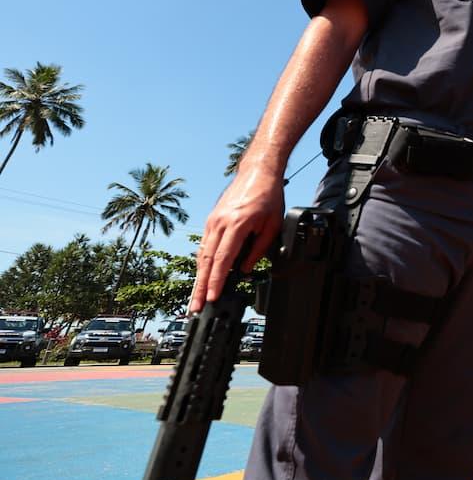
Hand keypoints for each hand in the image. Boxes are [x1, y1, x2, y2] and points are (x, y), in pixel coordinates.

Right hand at [189, 163, 283, 312]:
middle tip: (195, 307)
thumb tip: (244, 270)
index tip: (212, 298)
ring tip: (196, 297)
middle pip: (206, 261)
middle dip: (200, 287)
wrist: (258, 172)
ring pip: (202, 254)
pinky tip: (201, 276)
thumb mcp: (272, 224)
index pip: (223, 259)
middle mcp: (219, 223)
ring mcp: (212, 221)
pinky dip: (202, 263)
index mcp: (236, 225)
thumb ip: (258, 249)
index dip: (216, 281)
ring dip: (198, 278)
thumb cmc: (268, 197)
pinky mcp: (211, 220)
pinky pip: (204, 245)